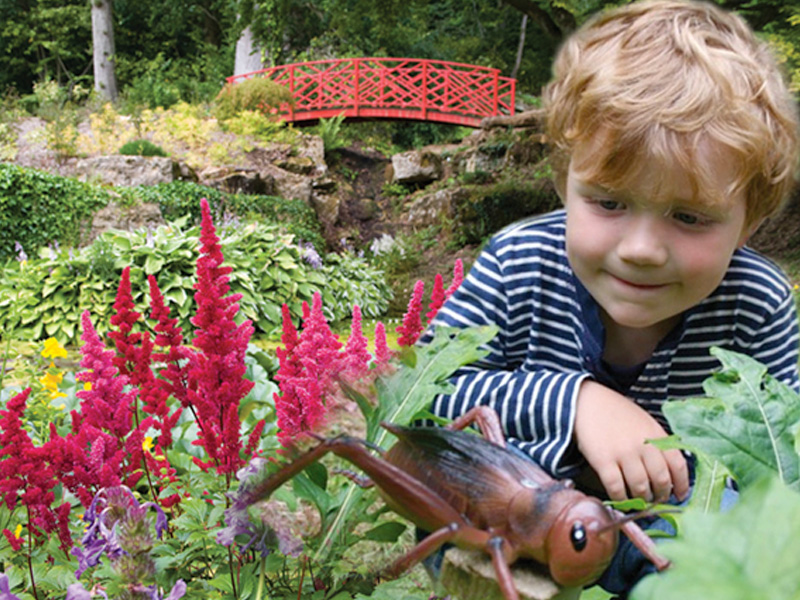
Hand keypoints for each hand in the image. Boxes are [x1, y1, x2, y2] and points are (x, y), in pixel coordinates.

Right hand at [573, 380, 688, 502]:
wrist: (587, 402)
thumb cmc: (616, 413)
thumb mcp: (645, 423)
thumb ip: (658, 444)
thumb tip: (669, 474)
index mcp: (656, 435)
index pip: (678, 465)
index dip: (682, 485)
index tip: (679, 495)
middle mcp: (643, 445)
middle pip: (661, 480)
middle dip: (660, 495)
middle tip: (656, 500)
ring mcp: (623, 453)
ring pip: (640, 488)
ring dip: (642, 499)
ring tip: (639, 500)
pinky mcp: (603, 461)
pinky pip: (616, 488)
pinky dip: (621, 499)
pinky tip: (621, 499)